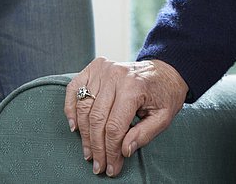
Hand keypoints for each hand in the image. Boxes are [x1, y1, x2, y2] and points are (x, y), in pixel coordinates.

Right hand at [64, 57, 187, 177]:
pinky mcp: (95, 67)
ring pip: (84, 108)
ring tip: (89, 153)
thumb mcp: (164, 117)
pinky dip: (70, 108)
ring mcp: (103, 70)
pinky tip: (75, 127)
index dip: (111, 151)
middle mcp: (116, 76)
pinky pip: (74, 89)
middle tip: (99, 166)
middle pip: (97, 119)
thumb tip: (124, 151)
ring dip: (84, 135)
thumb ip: (144, 134)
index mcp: (134, 88)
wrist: (166, 70)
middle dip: (97, 148)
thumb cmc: (165, 94)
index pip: (115, 127)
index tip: (112, 167)